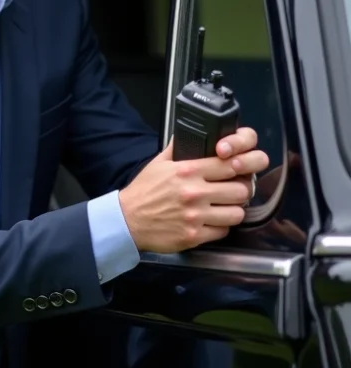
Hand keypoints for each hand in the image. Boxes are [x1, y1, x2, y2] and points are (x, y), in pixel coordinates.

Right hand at [118, 127, 268, 253]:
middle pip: (241, 191)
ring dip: (231, 211)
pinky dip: (219, 228)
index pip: (231, 165)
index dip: (239, 168)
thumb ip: (177, 148)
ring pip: (237, 213)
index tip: (236, 172)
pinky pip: (223, 231)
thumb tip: (187, 132)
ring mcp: (195, 216)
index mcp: (187, 171)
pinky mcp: (194, 236)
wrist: (126, 220)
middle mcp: (194, 193)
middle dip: (238, 191)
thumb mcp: (158, 164)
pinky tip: (209, 223)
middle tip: (232, 193)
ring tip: (222, 209)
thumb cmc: (143, 191)